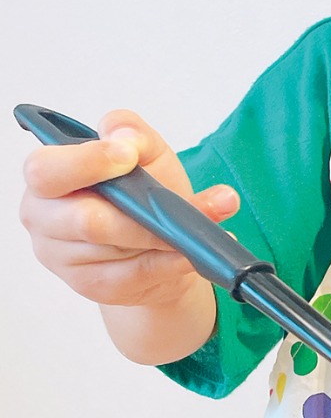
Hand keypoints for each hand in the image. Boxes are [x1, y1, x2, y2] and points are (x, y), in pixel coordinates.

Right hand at [19, 109, 237, 361]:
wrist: (157, 242)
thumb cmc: (142, 191)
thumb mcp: (144, 152)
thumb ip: (132, 132)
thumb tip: (126, 137)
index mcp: (47, 177)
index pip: (46, 171)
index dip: (87, 163)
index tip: (128, 157)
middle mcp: (44, 219)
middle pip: (87, 221)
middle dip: (140, 214)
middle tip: (178, 206)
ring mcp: (64, 258)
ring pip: (118, 250)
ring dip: (165, 238)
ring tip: (199, 228)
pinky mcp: (94, 285)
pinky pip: (138, 274)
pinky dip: (171, 262)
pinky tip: (193, 253)